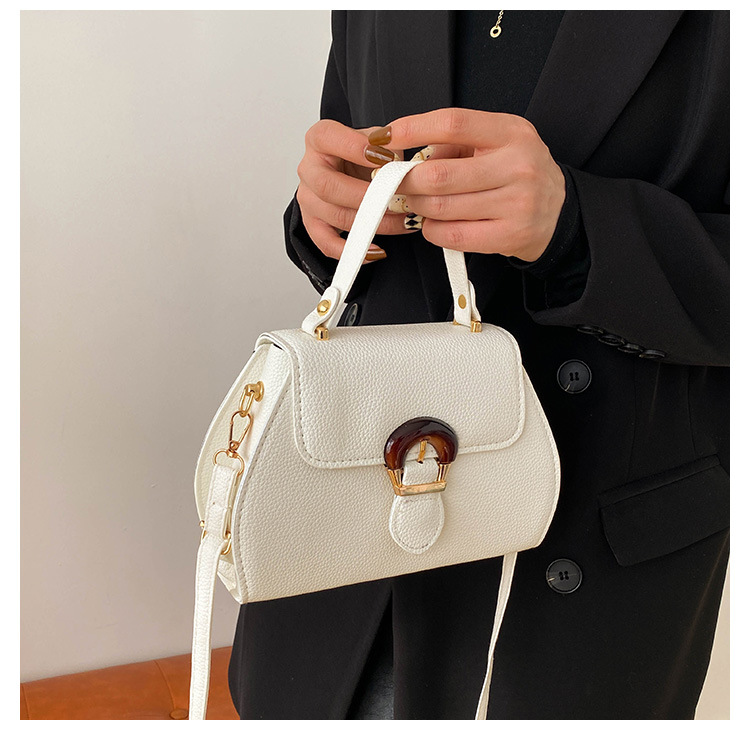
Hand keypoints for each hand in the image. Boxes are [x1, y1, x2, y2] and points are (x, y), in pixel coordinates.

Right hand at [296, 120, 411, 261]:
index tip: (385, 158)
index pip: (328, 138)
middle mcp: (309, 169)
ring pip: (334, 215)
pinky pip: (326, 243)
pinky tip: (376, 250)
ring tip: (402, 222)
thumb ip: (389, 145)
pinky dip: (352, 251)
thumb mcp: (377, 141)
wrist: (351, 171)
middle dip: (367, 197)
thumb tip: (405, 163)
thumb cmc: (363, 156)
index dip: (355, 149)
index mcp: (320, 139)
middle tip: (396, 201)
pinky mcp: (313, 223)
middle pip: (328, 186)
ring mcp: (308, 198)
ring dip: (372, 223)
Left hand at [366, 108, 565, 261]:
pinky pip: (452, 235)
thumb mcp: (497, 143)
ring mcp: (516, 203)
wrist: (559, 213)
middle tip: (396, 184)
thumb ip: (457, 143)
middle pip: (439, 174)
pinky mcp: (510, 235)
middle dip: (407, 181)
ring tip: (416, 204)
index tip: (386, 138)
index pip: (453, 124)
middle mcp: (517, 165)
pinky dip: (432, 230)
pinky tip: (434, 224)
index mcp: (511, 132)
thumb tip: (410, 155)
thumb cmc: (518, 173)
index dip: (413, 129)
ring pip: (442, 207)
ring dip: (417, 207)